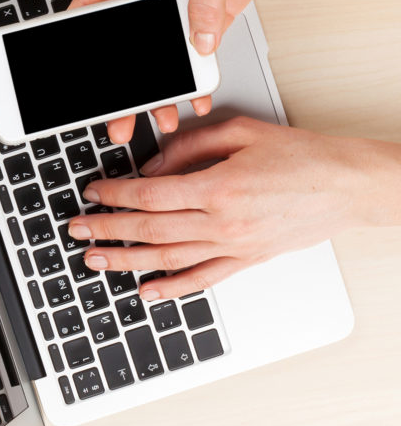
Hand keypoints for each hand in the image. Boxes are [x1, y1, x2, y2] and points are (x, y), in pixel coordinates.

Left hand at [68, 116, 400, 300]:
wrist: (347, 185)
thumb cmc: (300, 156)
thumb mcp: (241, 133)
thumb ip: (191, 146)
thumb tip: (152, 164)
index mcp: (218, 188)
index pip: (149, 195)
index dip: (114, 196)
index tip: (93, 193)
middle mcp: (222, 223)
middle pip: (149, 230)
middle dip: (106, 230)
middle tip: (77, 229)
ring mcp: (234, 248)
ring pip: (168, 259)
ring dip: (126, 261)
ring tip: (95, 260)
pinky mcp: (247, 261)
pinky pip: (203, 280)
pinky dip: (172, 289)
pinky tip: (147, 292)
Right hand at [69, 0, 297, 140]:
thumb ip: (205, 1)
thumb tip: (198, 43)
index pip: (95, 6)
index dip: (75, 31)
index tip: (67, 61)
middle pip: (125, 46)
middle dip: (119, 86)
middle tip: (117, 116)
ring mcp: (181, 11)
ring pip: (159, 60)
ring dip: (158, 91)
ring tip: (160, 117)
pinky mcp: (207, 20)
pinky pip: (194, 58)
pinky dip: (194, 82)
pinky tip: (196, 98)